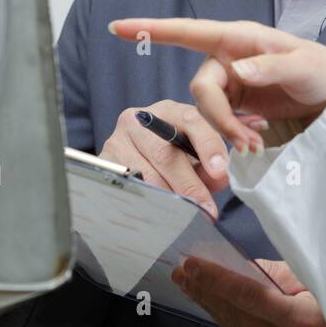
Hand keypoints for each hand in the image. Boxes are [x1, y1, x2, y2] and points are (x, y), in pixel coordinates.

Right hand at [98, 99, 228, 217]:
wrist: (136, 154)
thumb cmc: (173, 153)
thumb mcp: (193, 152)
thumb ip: (208, 163)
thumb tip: (221, 179)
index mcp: (170, 110)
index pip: (191, 120)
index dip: (208, 145)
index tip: (221, 171)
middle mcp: (140, 120)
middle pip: (166, 154)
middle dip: (189, 185)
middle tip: (206, 209)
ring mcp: (118, 139)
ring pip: (146, 175)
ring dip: (169, 200)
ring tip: (186, 216)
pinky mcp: (105, 161)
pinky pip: (127, 187)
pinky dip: (146, 203)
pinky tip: (158, 214)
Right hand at [107, 18, 325, 149]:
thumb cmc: (320, 68)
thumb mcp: (302, 66)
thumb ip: (270, 68)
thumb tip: (238, 71)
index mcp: (237, 38)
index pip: (188, 32)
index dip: (152, 29)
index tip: (117, 27)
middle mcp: (227, 58)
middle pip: (201, 89)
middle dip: (218, 119)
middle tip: (246, 143)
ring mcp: (230, 82)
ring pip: (208, 110)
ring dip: (228, 132)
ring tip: (256, 145)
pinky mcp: (236, 103)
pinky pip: (221, 121)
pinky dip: (235, 136)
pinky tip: (255, 142)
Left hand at [171, 256, 325, 326]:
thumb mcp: (320, 283)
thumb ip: (283, 275)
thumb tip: (246, 266)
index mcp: (299, 321)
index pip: (248, 296)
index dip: (217, 279)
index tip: (194, 263)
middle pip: (234, 315)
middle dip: (204, 290)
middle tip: (181, 270)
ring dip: (208, 304)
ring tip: (188, 283)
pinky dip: (223, 318)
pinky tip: (212, 304)